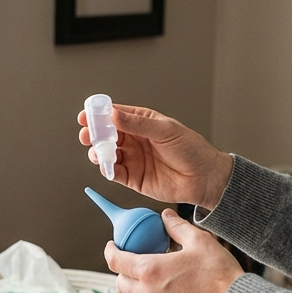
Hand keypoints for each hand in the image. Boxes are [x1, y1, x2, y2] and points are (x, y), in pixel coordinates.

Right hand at [78, 104, 233, 209]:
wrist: (204, 178)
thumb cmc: (192, 150)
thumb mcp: (165, 130)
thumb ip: (138, 123)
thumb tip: (115, 114)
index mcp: (143, 123)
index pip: (116, 115)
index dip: (100, 114)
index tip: (87, 115)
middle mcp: (136, 140)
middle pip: (107, 135)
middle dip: (94, 134)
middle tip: (87, 134)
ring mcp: (133, 159)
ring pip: (107, 154)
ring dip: (98, 152)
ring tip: (98, 152)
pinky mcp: (133, 178)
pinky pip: (114, 173)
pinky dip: (107, 169)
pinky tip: (107, 166)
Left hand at [105, 209, 244, 292]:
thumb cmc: (219, 274)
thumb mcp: (199, 241)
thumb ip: (177, 227)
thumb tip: (166, 217)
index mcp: (150, 271)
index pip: (115, 261)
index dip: (110, 250)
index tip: (113, 245)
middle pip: (122, 283)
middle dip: (123, 270)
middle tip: (135, 259)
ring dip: (143, 284)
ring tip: (162, 272)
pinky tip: (177, 287)